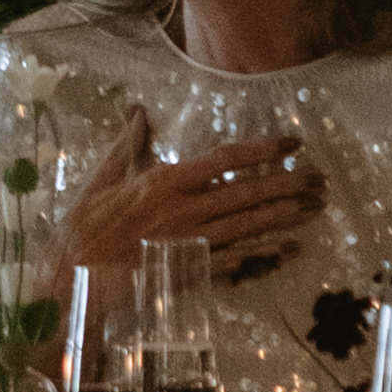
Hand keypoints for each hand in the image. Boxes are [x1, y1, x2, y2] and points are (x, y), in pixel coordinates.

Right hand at [63, 149, 315, 288]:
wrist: (71, 280)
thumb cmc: (84, 227)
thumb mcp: (103, 177)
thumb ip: (128, 143)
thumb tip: (138, 112)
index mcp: (165, 182)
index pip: (226, 160)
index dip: (263, 149)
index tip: (293, 143)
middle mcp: (185, 211)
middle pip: (248, 193)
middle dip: (288, 184)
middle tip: (320, 178)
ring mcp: (191, 244)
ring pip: (250, 226)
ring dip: (286, 216)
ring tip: (316, 207)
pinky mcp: (190, 272)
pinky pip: (237, 261)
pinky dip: (265, 254)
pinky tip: (290, 248)